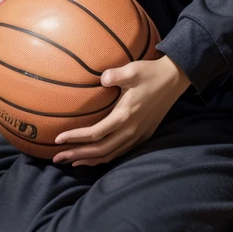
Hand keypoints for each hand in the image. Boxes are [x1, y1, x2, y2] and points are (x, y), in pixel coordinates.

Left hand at [51, 54, 191, 166]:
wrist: (175, 79)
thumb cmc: (151, 72)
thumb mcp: (133, 70)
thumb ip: (115, 75)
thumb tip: (101, 78)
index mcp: (125, 116)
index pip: (95, 133)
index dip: (75, 138)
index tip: (57, 139)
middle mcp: (131, 130)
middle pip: (99, 150)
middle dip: (77, 155)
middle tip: (57, 158)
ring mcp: (138, 135)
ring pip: (110, 155)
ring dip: (89, 160)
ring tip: (71, 161)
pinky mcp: (143, 135)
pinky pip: (120, 152)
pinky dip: (104, 157)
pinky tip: (94, 157)